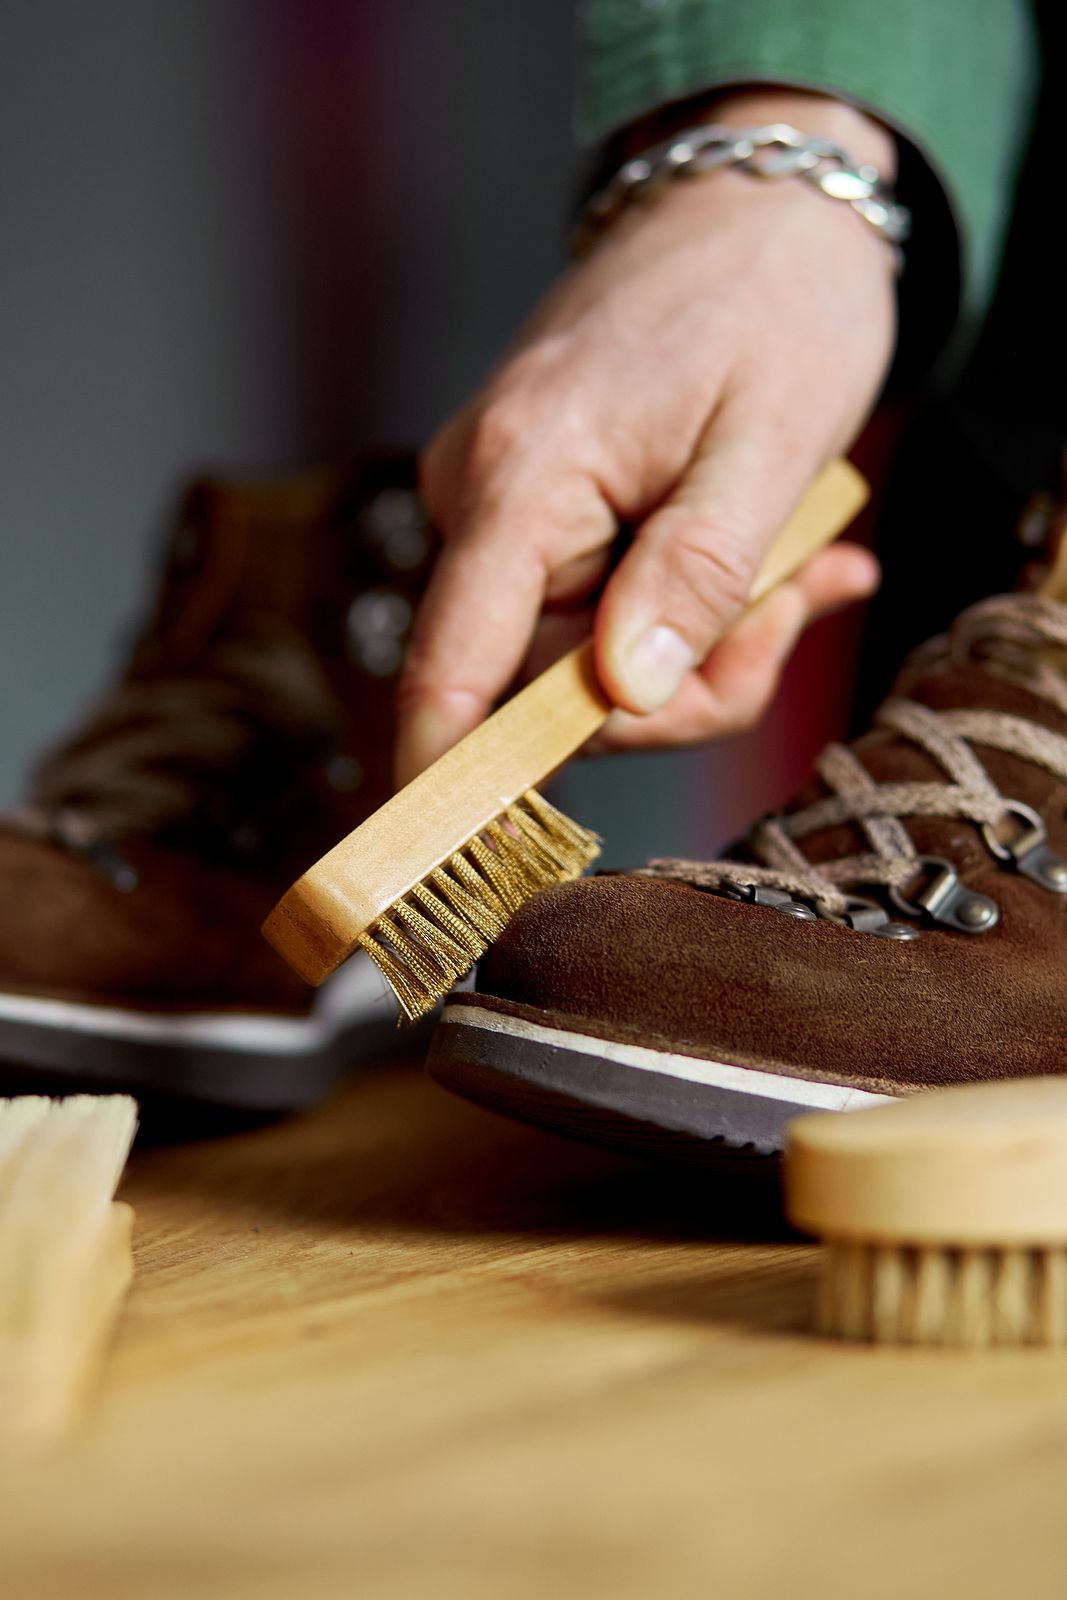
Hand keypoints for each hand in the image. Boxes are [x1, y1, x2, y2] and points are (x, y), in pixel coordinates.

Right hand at [396, 91, 895, 783]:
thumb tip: (621, 696)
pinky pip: (600, 608)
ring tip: (799, 569)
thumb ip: (693, 576)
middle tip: (788, 611)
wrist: (758, 206)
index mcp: (522, 476)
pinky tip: (771, 563)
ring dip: (702, 644)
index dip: (451, 778)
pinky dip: (687, 607)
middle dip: (681, 689)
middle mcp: (485, 493)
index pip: (455, 663)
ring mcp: (508, 502)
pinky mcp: (541, 507)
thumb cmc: (769, 302)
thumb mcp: (768, 447)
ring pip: (585, 657)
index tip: (453, 870)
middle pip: (549, 684)